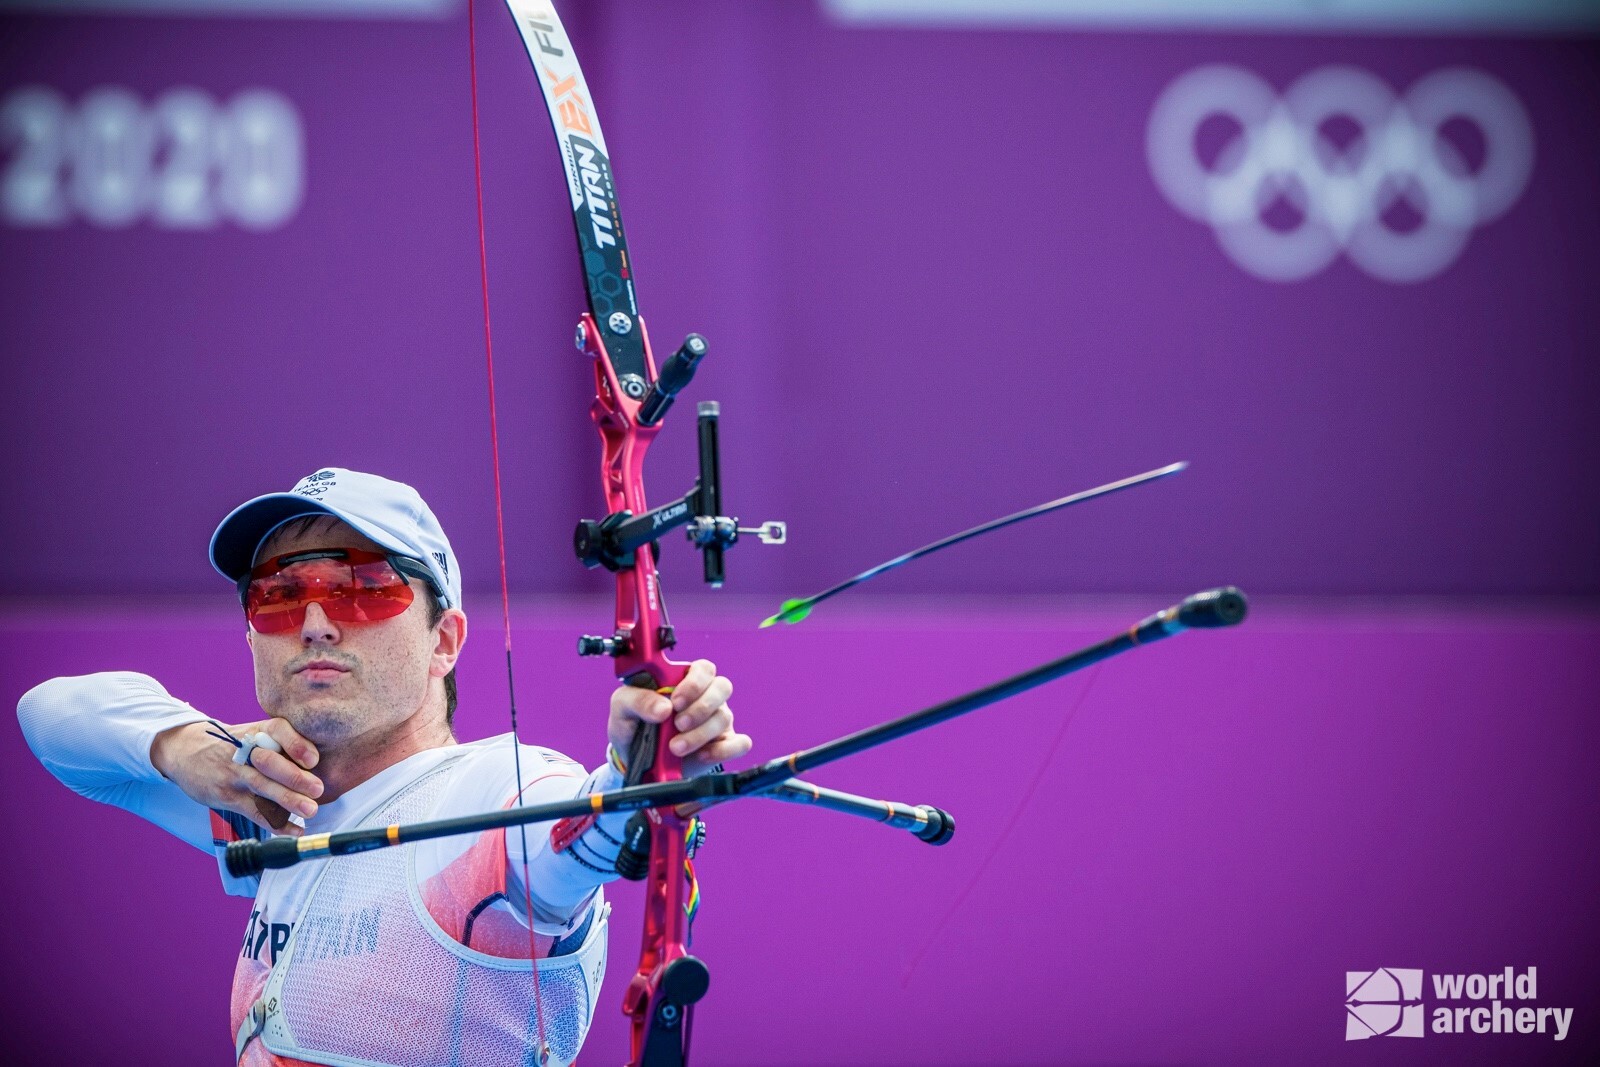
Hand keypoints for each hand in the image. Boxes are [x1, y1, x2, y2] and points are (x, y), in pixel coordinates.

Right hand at [150, 718, 323, 835]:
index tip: (313, 759)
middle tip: (317, 789)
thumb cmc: (231, 744)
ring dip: (287, 801)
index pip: (277, 730)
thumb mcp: (252, 733)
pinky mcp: (228, 797)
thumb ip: (281, 744)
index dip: (295, 744)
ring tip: (310, 810)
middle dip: (294, 777)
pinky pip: (254, 811)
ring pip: (262, 788)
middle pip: (269, 763)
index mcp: (256, 732)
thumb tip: (318, 764)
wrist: (185, 751)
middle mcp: (244, 752)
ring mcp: (234, 775)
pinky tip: (294, 830)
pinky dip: (275, 823)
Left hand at [607, 659, 751, 776]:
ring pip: (724, 717)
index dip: (694, 682)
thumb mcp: (623, 708)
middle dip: (700, 707)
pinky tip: (701, 755)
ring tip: (675, 747)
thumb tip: (662, 708)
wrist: (635, 761)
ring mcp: (717, 721)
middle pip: (722, 687)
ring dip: (699, 734)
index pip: (703, 668)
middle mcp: (705, 697)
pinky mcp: (724, 745)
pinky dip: (723, 750)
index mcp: (683, 680)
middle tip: (678, 724)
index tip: (675, 701)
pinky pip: (740, 743)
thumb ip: (637, 700)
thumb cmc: (633, 726)